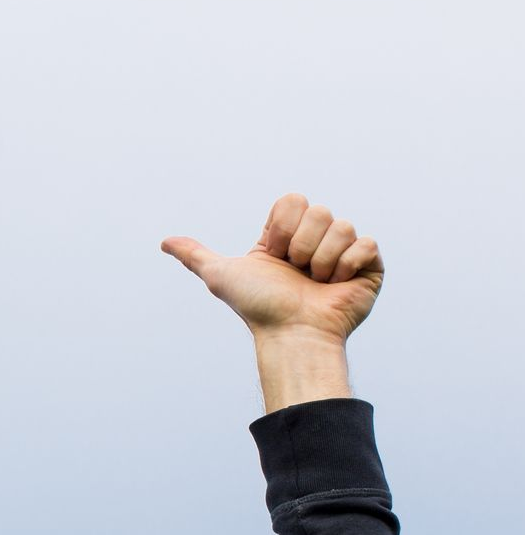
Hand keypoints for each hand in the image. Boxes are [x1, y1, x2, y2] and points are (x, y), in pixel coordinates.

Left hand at [161, 193, 383, 342]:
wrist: (291, 333)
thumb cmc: (258, 308)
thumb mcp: (221, 276)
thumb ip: (195, 256)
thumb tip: (165, 242)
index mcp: (287, 236)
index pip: (293, 201)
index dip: (281, 228)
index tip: (273, 256)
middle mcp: (316, 240)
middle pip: (319, 211)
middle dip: (300, 246)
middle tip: (295, 273)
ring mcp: (344, 252)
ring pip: (342, 226)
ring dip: (321, 260)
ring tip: (315, 283)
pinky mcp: (369, 265)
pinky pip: (366, 243)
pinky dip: (346, 266)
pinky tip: (336, 285)